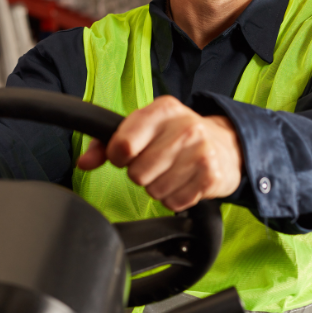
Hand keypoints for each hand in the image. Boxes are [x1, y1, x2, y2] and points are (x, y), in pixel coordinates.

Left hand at [76, 96, 242, 211]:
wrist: (227, 145)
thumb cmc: (176, 135)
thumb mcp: (145, 127)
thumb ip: (108, 142)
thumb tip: (84, 162)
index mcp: (163, 110)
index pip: (123, 144)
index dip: (118, 156)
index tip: (127, 155)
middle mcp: (185, 128)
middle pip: (137, 173)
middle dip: (141, 174)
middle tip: (156, 163)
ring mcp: (200, 152)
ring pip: (154, 191)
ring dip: (158, 187)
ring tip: (172, 172)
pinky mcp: (211, 177)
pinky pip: (174, 202)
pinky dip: (175, 198)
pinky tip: (184, 182)